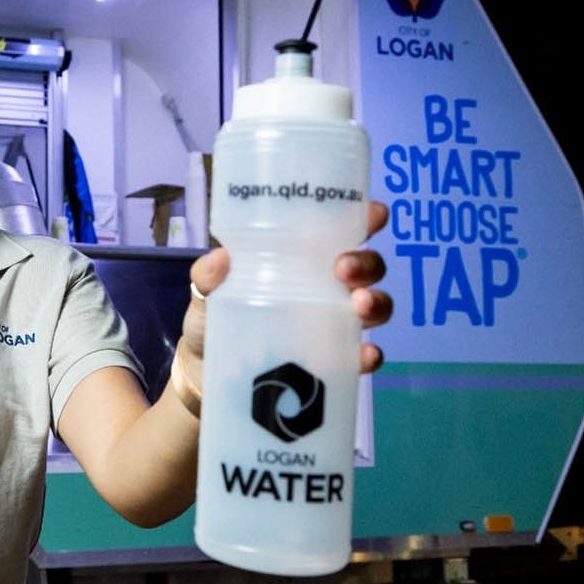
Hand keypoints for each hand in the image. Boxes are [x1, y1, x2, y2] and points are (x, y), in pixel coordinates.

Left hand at [179, 201, 393, 376]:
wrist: (208, 369)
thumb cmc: (214, 315)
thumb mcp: (207, 291)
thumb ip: (208, 275)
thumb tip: (221, 258)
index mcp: (301, 258)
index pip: (340, 232)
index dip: (365, 219)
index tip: (375, 214)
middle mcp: (326, 286)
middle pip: (366, 267)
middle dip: (366, 262)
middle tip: (344, 268)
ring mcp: (333, 323)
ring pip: (373, 305)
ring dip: (376, 302)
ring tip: (359, 305)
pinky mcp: (331, 359)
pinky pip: (361, 355)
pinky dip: (369, 354)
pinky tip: (366, 355)